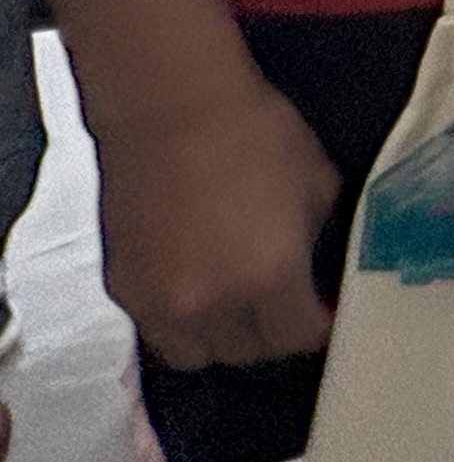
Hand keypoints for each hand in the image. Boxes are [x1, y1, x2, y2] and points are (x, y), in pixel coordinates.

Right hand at [97, 70, 340, 369]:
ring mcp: (157, 303)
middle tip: (282, 307)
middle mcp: (210, 306)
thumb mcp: (317, 183)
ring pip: (195, 353)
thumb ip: (318, 238)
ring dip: (221, 338)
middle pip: (246, 352)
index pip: (298, 337)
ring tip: (235, 306)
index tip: (324, 312)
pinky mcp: (120, 288)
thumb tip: (314, 265)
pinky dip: (180, 321)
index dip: (318, 326)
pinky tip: (195, 286)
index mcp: (269, 279)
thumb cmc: (254, 134)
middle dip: (272, 335)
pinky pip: (156, 329)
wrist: (170, 108)